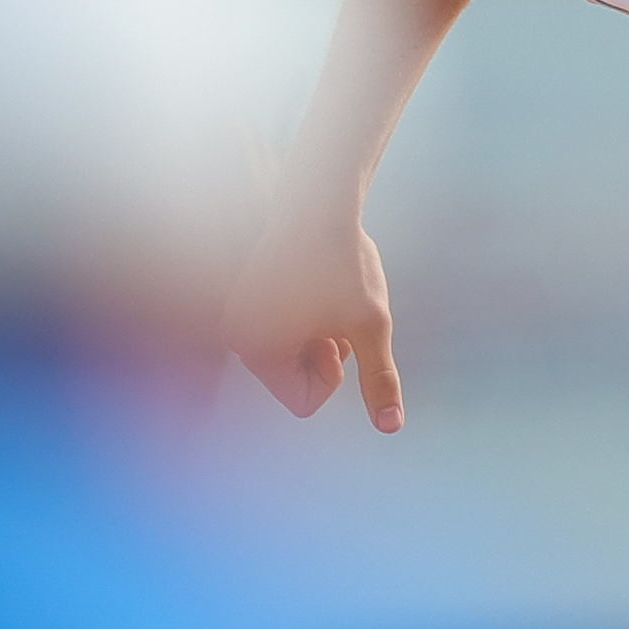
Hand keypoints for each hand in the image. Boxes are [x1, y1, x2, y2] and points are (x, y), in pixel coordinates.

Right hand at [223, 208, 403, 432]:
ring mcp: (239, 316)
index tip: (341, 335)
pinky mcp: (248, 297)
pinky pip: (285, 329)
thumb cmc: (345, 263)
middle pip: (297, 379)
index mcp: (256, 351)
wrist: (319, 200)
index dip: (335, 374)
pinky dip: (307, 317)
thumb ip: (379, 379)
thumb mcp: (371, 325)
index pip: (304, 403)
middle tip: (336, 309)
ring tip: (328, 294)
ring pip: (295, 353)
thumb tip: (391, 427)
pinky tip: (315, 283)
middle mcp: (237, 338)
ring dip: (320, 334)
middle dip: (327, 352)